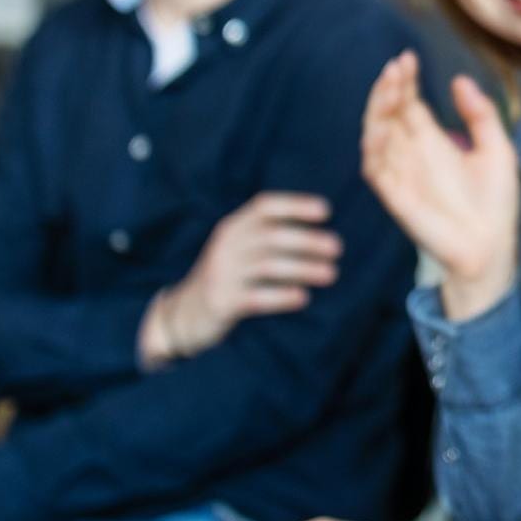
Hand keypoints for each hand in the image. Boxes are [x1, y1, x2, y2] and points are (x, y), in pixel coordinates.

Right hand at [145, 192, 342, 364]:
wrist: (183, 315)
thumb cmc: (226, 279)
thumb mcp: (239, 251)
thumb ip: (268, 239)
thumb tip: (322, 238)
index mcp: (232, 227)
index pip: (264, 206)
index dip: (295, 205)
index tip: (326, 211)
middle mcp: (225, 245)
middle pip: (270, 236)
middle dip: (307, 240)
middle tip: (337, 248)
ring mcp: (221, 274)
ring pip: (267, 265)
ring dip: (303, 268)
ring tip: (331, 274)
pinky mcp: (220, 302)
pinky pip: (255, 297)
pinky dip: (281, 296)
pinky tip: (303, 297)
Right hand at [360, 52, 518, 321]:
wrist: (492, 247)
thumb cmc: (496, 202)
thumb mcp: (498, 149)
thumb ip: (481, 115)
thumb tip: (459, 79)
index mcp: (433, 141)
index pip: (409, 103)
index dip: (404, 81)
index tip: (407, 57)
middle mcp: (412, 154)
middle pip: (389, 113)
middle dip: (388, 89)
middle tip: (395, 67)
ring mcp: (401, 174)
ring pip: (376, 135)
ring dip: (377, 110)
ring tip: (388, 87)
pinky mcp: (395, 196)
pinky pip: (374, 169)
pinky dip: (373, 147)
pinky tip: (380, 127)